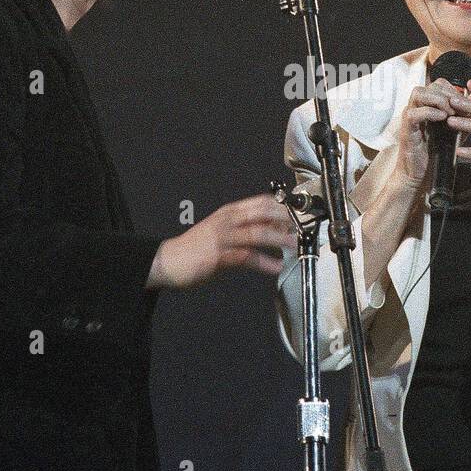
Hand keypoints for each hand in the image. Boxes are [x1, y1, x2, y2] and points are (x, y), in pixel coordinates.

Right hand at [146, 194, 294, 290]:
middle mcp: (227, 220)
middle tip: (302, 229)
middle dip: (285, 219)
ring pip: (257, 233)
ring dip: (279, 239)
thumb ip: (244, 230)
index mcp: (229, 212)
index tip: (298, 215)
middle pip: (262, 213)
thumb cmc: (196, 249)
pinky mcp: (218, 256)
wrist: (168, 261)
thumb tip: (273, 233)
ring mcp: (222, 237)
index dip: (281, 207)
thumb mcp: (221, 232)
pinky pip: (246, 257)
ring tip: (295, 246)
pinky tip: (276, 268)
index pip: (260, 202)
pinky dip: (264, 263)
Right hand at [391, 77, 462, 192]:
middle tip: (460, 106)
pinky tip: (442, 118)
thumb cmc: (435, 152)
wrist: (421, 173)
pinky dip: (429, 112)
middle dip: (447, 93)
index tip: (466, 102)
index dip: (453, 90)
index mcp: (427, 106)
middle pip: (429, 85)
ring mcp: (410, 117)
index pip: (439, 84)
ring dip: (437, 99)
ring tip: (450, 111)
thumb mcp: (452, 132)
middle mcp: (417, 107)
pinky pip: (413, 113)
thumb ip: (462, 119)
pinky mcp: (406, 129)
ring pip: (418, 93)